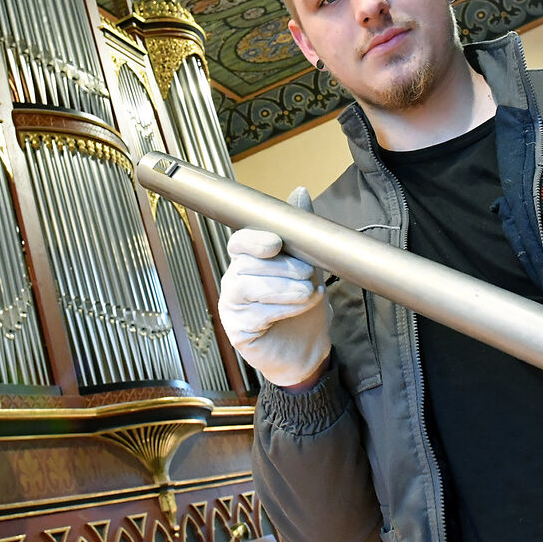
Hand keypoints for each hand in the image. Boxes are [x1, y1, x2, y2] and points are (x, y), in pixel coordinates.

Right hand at [218, 187, 330, 387]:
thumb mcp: (309, 265)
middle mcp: (235, 280)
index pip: (240, 243)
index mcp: (248, 260)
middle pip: (248, 265)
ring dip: (285, 288)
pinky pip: (256, 314)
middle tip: (308, 274)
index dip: (255, 240)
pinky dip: (283, 309)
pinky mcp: (238, 330)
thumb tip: (300, 192)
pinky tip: (300, 307)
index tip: (276, 244)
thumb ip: (301, 232)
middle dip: (283, 268)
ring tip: (309, 293)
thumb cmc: (303, 306)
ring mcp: (233, 306)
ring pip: (251, 288)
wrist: (307, 349)